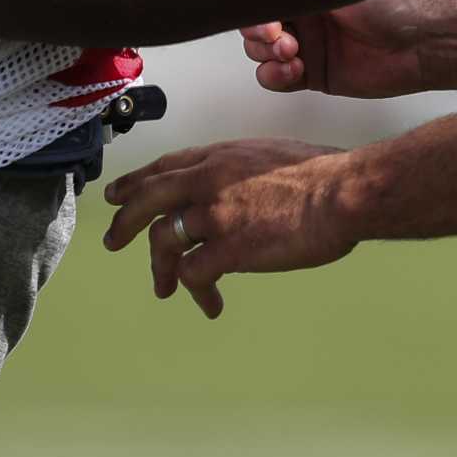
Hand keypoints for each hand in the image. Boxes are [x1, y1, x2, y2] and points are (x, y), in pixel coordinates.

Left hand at [103, 139, 353, 318]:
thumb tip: (232, 191)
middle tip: (113, 240)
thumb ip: (239, 170)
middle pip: (147, 200)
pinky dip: (197, 291)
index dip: (136, 182)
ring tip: (165, 288)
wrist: (342, 192)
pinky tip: (211, 303)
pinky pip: (193, 273)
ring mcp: (215, 213)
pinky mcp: (227, 247)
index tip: (117, 194)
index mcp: (220, 156)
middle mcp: (208, 179)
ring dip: (161, 269)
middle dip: (124, 222)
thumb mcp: (270, 154)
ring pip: (164, 241)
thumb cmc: (322, 175)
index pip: (164, 167)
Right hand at [239, 0, 439, 98]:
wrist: (422, 41)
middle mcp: (305, 12)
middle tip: (276, 35)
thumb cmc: (394, 3)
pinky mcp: (313, 73)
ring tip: (292, 52)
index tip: (265, 14)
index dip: (254, 4)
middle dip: (257, 32)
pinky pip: (275, 78)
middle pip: (254, 22)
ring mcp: (307, 43)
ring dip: (266, 54)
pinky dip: (275, 75)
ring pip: (260, 52)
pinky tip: (294, 69)